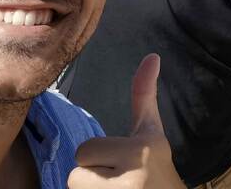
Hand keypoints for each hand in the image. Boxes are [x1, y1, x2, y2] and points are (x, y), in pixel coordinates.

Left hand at [69, 54, 184, 187]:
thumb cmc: (155, 167)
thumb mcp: (151, 132)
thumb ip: (143, 96)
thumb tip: (152, 56)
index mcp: (141, 150)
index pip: (84, 150)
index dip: (100, 157)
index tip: (124, 165)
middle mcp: (131, 178)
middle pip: (75, 175)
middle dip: (92, 179)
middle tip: (117, 182)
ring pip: (75, 188)